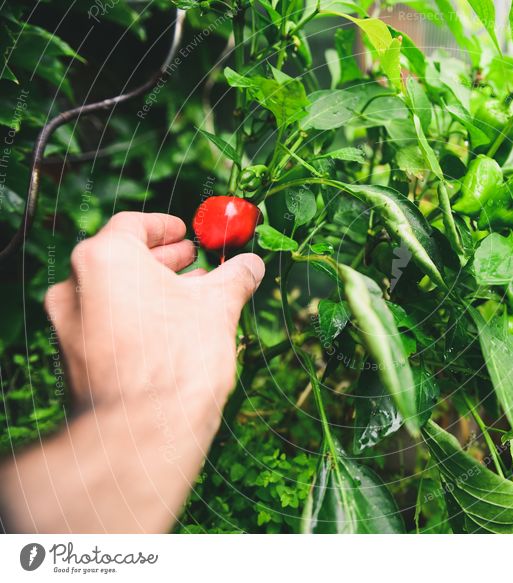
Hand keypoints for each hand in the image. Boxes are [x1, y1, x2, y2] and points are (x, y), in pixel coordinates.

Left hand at [44, 212, 264, 412]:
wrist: (144, 432)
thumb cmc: (179, 359)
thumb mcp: (218, 308)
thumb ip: (234, 278)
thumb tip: (251, 265)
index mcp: (104, 258)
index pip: (133, 225)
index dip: (165, 227)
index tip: (186, 234)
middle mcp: (75, 286)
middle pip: (120, 259)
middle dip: (161, 261)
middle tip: (193, 263)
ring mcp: (68, 325)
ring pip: (112, 293)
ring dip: (149, 291)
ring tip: (189, 298)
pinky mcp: (72, 359)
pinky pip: (105, 323)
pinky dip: (134, 318)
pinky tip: (168, 331)